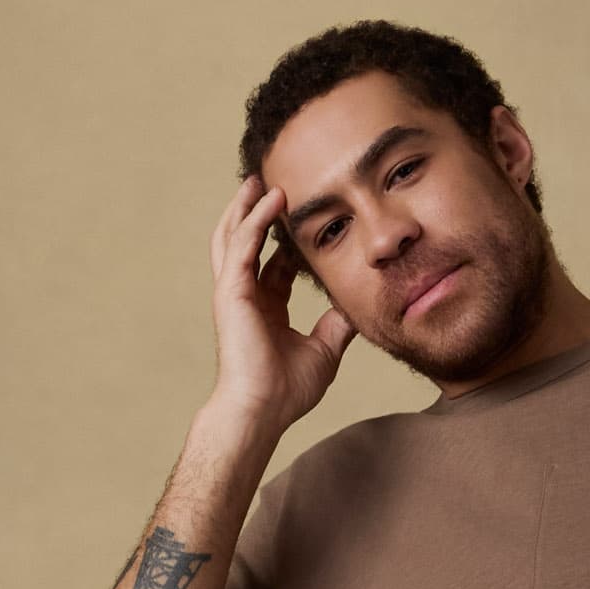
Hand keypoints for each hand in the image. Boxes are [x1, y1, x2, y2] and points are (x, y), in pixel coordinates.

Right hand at [209, 178, 353, 433]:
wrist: (263, 410)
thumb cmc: (286, 390)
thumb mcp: (325, 349)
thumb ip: (337, 324)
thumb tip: (357, 307)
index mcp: (264, 309)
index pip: (274, 265)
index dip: (286, 241)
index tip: (304, 217)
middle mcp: (246, 296)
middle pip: (245, 242)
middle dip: (254, 212)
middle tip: (268, 182)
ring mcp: (235, 292)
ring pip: (235, 236)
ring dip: (247, 205)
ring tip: (260, 178)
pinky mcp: (231, 291)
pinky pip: (242, 244)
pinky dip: (256, 218)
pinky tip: (271, 198)